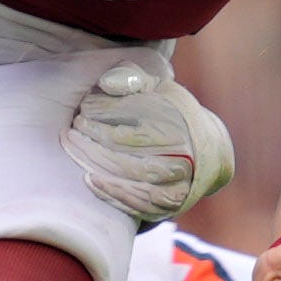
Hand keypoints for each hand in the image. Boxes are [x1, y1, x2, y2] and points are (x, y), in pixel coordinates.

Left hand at [63, 64, 236, 222]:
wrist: (209, 152)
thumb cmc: (173, 114)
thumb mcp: (159, 88)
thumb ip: (132, 78)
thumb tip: (106, 84)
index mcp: (178, 119)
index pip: (133, 113)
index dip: (102, 111)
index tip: (84, 108)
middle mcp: (182, 150)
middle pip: (126, 145)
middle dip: (92, 138)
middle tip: (71, 131)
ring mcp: (179, 179)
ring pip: (131, 174)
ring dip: (96, 162)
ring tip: (74, 149)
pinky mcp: (173, 202)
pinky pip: (138, 202)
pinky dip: (111, 192)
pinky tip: (89, 179)